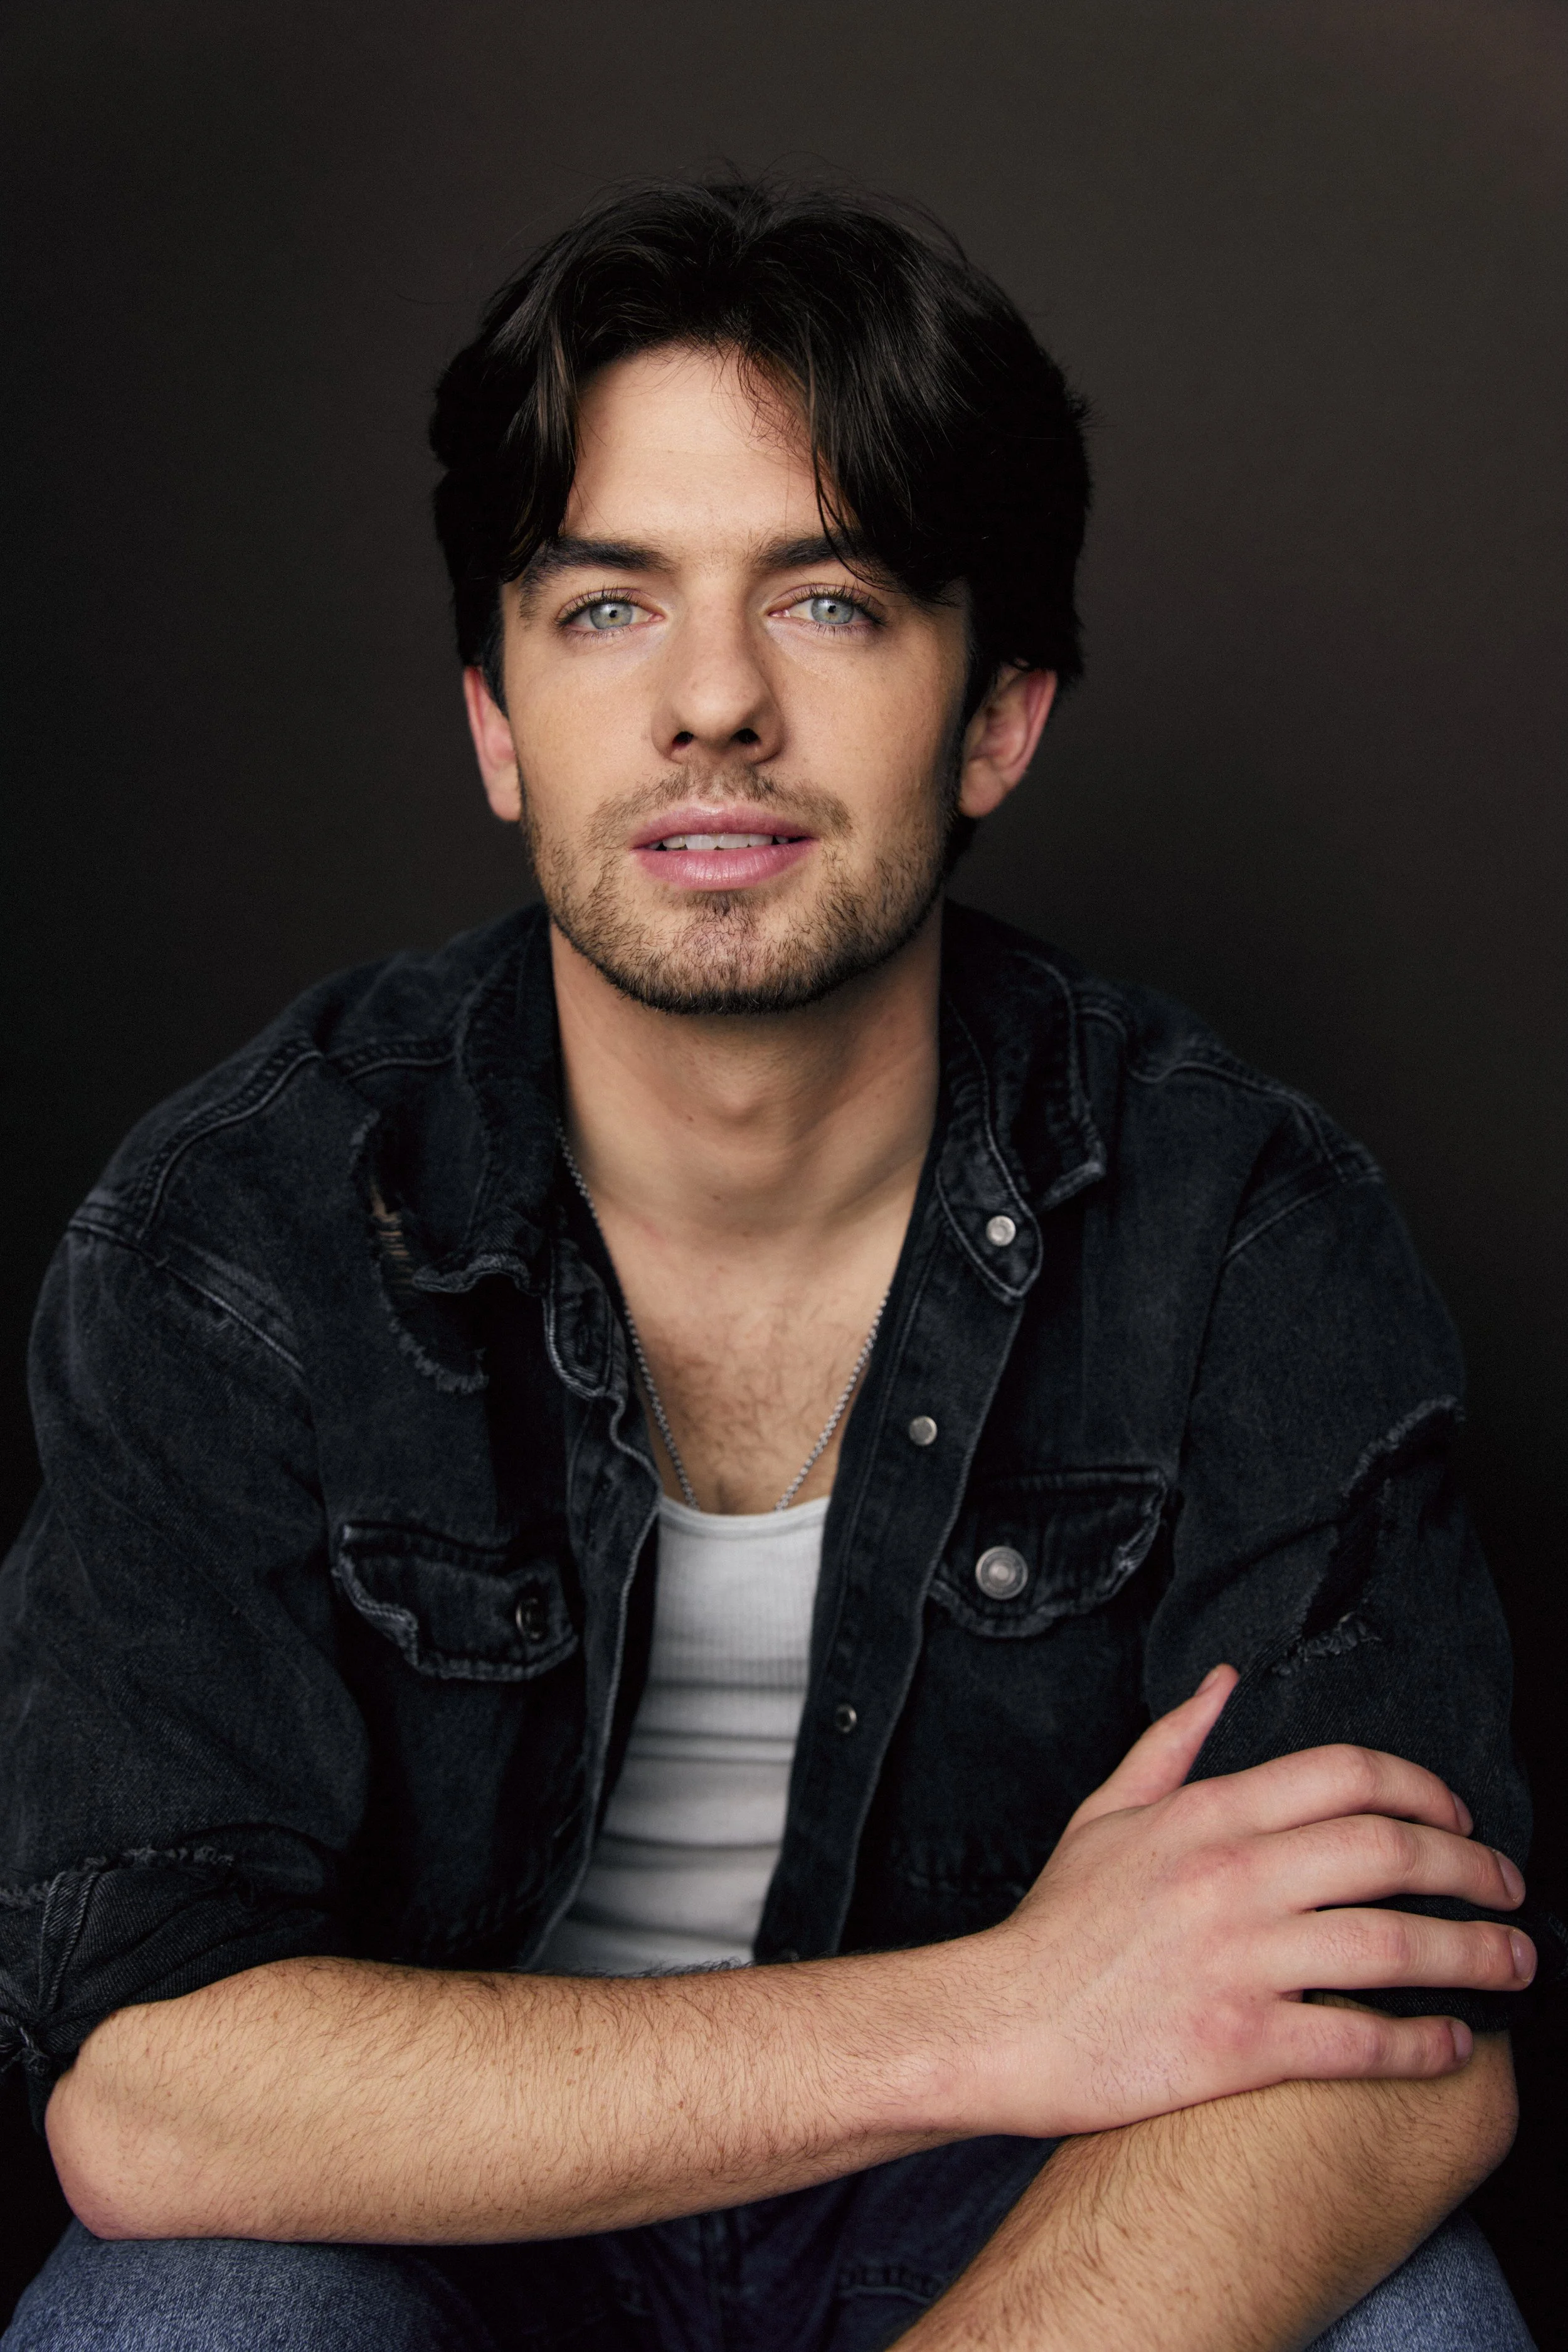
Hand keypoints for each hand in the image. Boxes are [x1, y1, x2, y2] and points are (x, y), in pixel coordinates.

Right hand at [954, 1665, 1532, 2137]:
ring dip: (1473, 1954)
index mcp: (1206, 1816)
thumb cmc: (1056, 1926)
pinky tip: (1453, 2044)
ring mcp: (1238, 1960)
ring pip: (1391, 1946)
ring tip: (1513, 1962)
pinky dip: (1422, 2044)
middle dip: (1471, 1867)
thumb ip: (1171, 1743)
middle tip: (1511, 1888)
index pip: (1345, 1775)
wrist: (1001, 2023)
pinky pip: (1358, 2039)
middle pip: (1387, 1851)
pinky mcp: (1239, 2043)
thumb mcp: (1104, 1812)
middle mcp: (1231, 1877)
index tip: (1460, 1816)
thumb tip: (1225, 1683)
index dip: (1423, 1789)